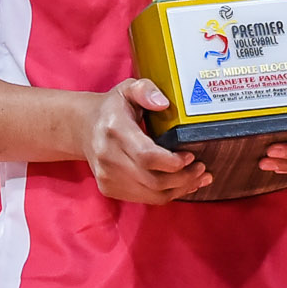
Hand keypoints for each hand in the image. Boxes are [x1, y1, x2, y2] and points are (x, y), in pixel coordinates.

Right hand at [84, 79, 209, 203]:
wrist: (84, 128)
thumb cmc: (113, 108)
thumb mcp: (128, 89)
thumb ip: (146, 90)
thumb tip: (163, 102)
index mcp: (114, 130)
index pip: (146, 155)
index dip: (173, 161)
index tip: (191, 155)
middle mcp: (107, 156)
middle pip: (152, 179)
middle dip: (183, 178)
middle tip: (202, 169)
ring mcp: (106, 176)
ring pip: (151, 194)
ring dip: (179, 190)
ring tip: (197, 179)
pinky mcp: (109, 188)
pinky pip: (144, 198)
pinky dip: (166, 195)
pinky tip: (180, 185)